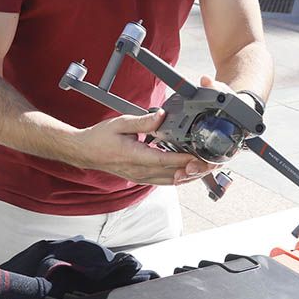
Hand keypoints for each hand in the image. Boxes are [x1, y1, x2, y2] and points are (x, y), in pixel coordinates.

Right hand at [71, 109, 200, 184]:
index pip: (165, 161)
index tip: (202, 158)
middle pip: (173, 175)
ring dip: (189, 175)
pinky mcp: (141, 178)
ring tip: (206, 167)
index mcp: (135, 156)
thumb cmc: (100, 138)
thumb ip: (144, 121)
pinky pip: (165, 181)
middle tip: (213, 163)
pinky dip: (179, 177)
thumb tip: (162, 116)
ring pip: (171, 181)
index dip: (186, 160)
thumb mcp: (121, 123)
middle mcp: (140, 171)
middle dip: (195, 169)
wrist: (85, 151)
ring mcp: (141, 177)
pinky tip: (189, 170)